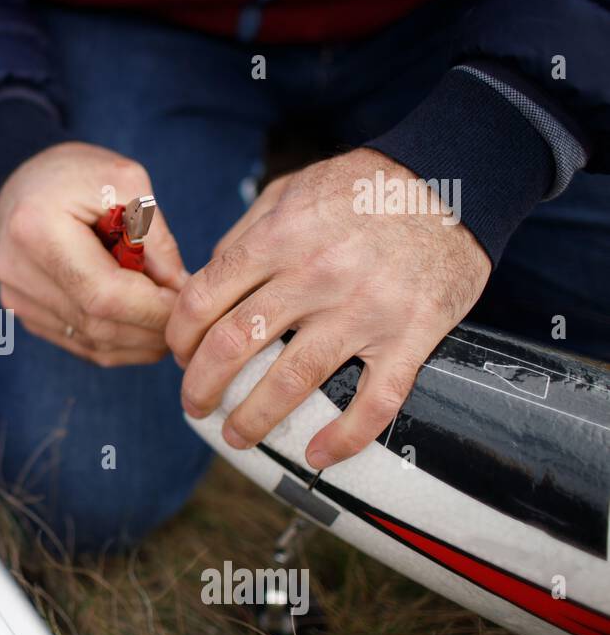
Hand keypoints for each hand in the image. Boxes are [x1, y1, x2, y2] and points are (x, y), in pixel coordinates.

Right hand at [0, 142, 186, 365]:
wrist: (24, 185)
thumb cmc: (76, 175)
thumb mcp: (125, 182)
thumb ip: (154, 236)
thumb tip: (178, 289)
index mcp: (36, 229)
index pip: (105, 294)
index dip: (153, 308)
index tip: (188, 302)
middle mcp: (16, 271)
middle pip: (97, 325)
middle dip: (151, 329)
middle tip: (186, 316)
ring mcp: (15, 298)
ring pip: (91, 343)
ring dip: (138, 342)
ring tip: (168, 320)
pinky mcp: (23, 313)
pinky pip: (80, 344)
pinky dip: (118, 343)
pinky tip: (141, 327)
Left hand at [167, 148, 490, 468]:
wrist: (456, 179)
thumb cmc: (365, 185)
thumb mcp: (291, 190)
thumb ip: (245, 235)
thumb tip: (205, 283)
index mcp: (279, 238)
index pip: (204, 299)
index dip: (179, 336)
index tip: (179, 354)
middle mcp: (315, 275)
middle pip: (234, 345)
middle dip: (202, 385)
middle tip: (194, 404)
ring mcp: (365, 309)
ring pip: (292, 380)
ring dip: (254, 418)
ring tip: (236, 436)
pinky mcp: (411, 334)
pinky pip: (376, 400)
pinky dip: (345, 437)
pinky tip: (319, 455)